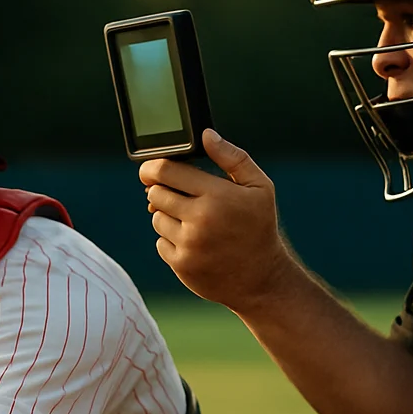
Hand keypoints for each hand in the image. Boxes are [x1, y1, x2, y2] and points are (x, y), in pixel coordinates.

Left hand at [140, 129, 293, 311]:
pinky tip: (194, 242)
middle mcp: (200, 219)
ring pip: (156, 218)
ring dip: (168, 216)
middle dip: (162, 191)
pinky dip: (172, 240)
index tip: (151, 170)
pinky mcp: (181, 264)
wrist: (261, 278)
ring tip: (194, 222)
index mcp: (217, 195)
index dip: (153, 167)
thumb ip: (232, 157)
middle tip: (180, 197)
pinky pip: (160, 242)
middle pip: (155, 193)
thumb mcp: (259, 187)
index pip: (165, 171)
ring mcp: (189, 244)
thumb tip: (206, 135)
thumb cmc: (259, 226)